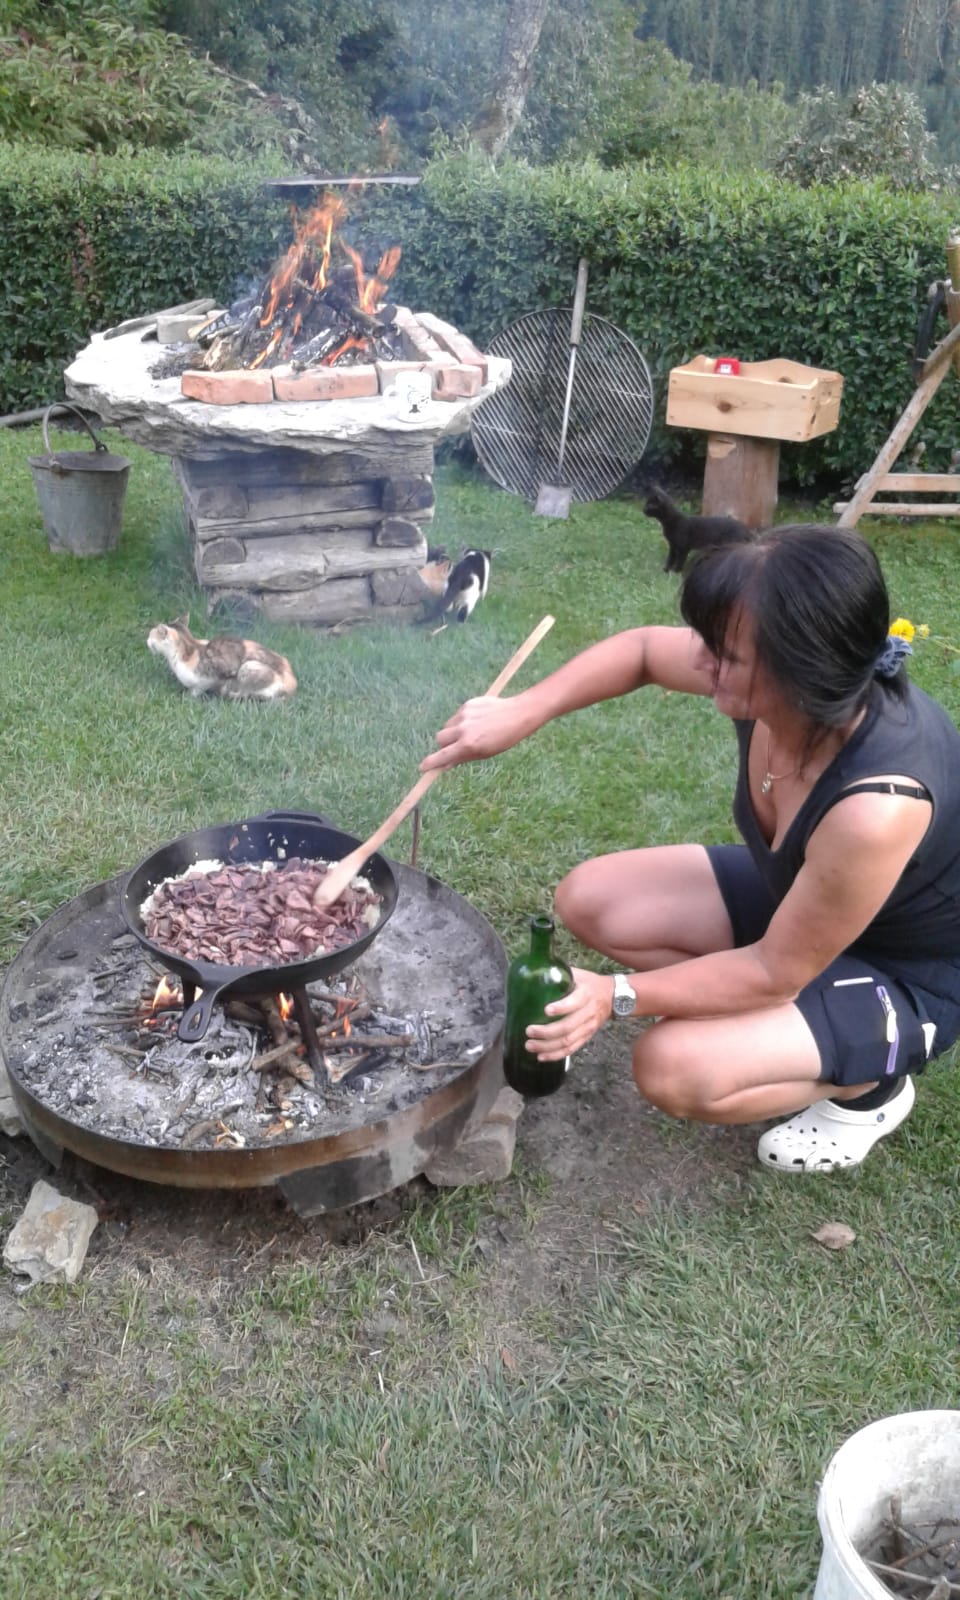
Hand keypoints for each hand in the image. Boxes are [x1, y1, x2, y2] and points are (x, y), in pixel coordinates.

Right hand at [420, 694, 534, 773]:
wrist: (517, 714)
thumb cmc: (502, 738)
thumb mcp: (484, 753)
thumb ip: (463, 757)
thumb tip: (445, 764)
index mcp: (468, 744)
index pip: (443, 755)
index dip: (431, 763)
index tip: (423, 767)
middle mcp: (463, 729)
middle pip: (440, 738)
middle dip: (444, 744)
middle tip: (455, 746)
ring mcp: (464, 715)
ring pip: (447, 726)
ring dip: (453, 731)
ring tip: (471, 731)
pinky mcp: (467, 704)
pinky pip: (457, 716)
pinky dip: (462, 720)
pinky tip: (477, 720)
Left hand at [523, 967, 617, 1061]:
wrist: (613, 997)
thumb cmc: (590, 983)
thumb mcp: (578, 974)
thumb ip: (560, 973)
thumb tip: (535, 968)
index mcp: (586, 994)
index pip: (574, 1003)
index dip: (561, 1008)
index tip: (546, 1010)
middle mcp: (588, 1013)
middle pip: (567, 1027)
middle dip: (546, 1032)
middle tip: (529, 1031)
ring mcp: (588, 1028)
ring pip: (567, 1042)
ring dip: (547, 1047)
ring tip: (529, 1045)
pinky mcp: (586, 1037)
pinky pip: (571, 1050)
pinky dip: (556, 1055)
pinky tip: (541, 1056)